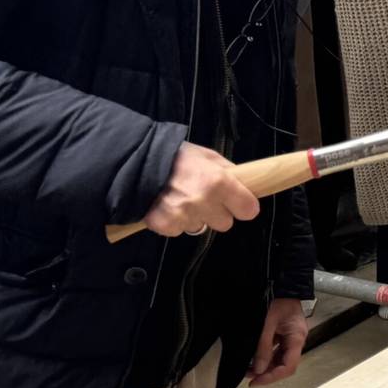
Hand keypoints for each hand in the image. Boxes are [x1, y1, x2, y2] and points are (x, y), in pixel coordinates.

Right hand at [139, 143, 259, 237]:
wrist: (138, 163)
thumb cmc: (176, 157)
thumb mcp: (207, 156)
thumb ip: (228, 171)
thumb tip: (244, 184)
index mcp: (219, 182)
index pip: (248, 210)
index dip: (244, 206)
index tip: (239, 204)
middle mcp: (204, 201)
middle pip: (225, 224)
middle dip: (217, 213)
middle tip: (204, 198)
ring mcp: (184, 215)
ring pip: (200, 228)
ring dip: (194, 217)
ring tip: (181, 198)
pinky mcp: (165, 225)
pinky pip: (179, 231)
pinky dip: (174, 222)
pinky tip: (168, 206)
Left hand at [247, 296, 306, 386]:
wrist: (281, 281)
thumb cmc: (276, 297)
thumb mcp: (266, 323)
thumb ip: (263, 347)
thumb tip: (258, 369)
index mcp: (296, 337)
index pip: (288, 366)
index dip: (272, 377)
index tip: (256, 382)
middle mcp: (296, 339)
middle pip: (284, 365)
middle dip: (267, 373)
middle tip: (250, 378)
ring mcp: (290, 336)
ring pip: (280, 359)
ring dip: (265, 366)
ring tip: (249, 369)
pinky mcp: (284, 333)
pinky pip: (276, 350)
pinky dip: (265, 356)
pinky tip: (254, 359)